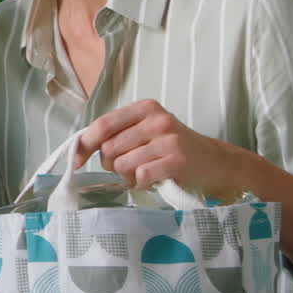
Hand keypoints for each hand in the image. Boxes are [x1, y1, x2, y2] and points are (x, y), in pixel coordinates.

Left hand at [77, 99, 248, 199]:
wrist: (216, 162)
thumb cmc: (173, 148)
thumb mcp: (146, 131)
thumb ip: (117, 134)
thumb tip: (79, 150)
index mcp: (145, 108)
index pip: (103, 125)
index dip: (84, 145)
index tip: (76, 162)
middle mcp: (156, 119)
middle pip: (110, 148)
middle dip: (112, 164)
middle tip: (129, 166)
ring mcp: (168, 139)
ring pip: (123, 164)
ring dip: (127, 175)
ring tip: (144, 172)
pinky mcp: (177, 160)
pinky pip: (140, 176)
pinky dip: (141, 183)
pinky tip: (153, 179)